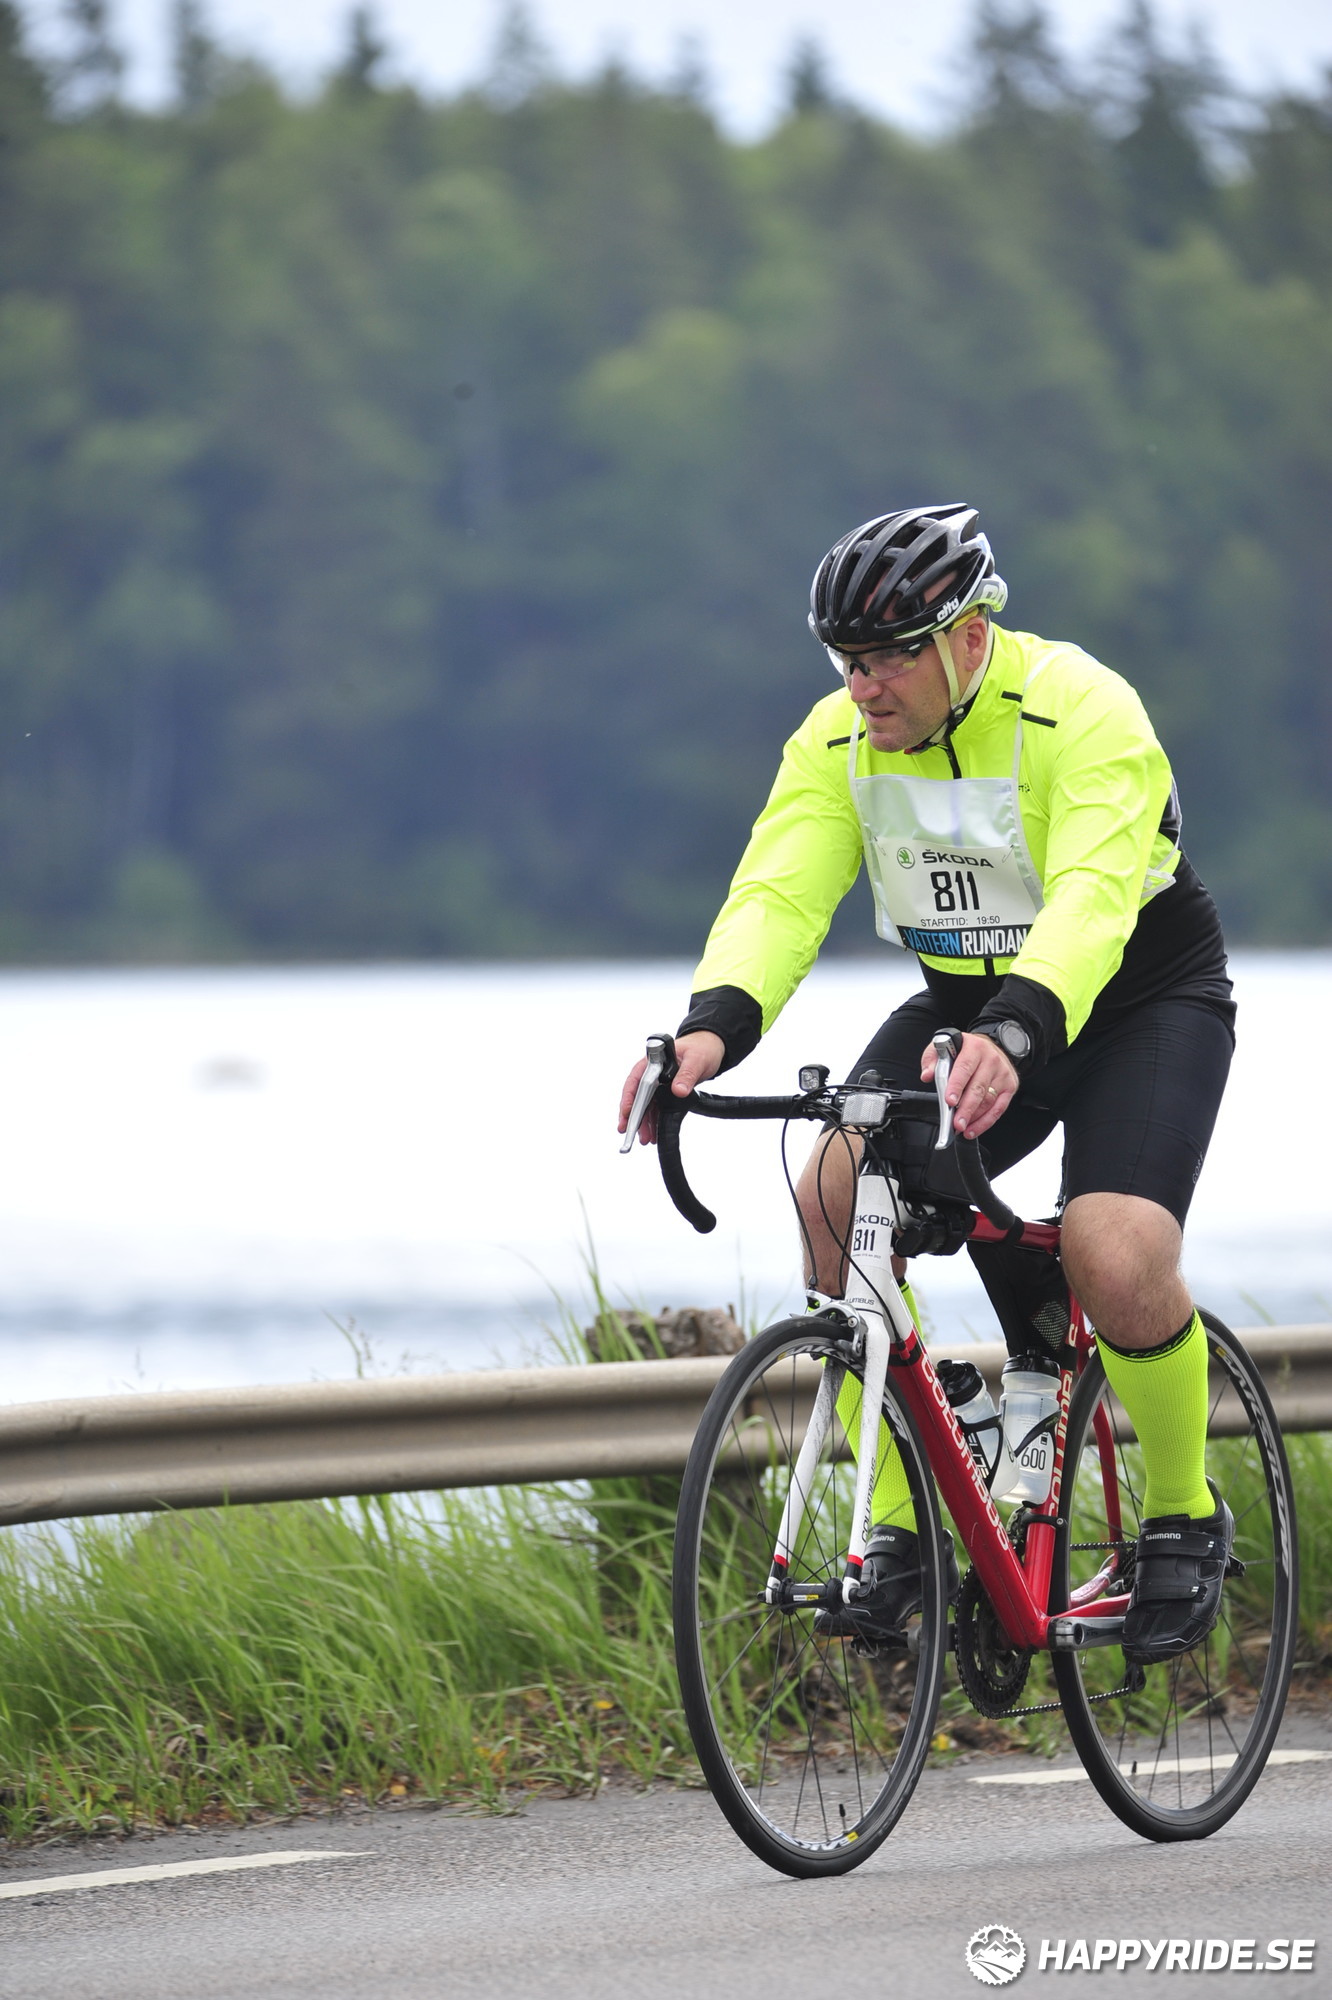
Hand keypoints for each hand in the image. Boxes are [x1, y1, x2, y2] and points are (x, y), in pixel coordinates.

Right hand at [618, 1031, 725, 1145]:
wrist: (709, 1048)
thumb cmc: (700, 1047)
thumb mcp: (696, 1060)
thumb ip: (687, 1074)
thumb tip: (678, 1091)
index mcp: (653, 1061)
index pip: (636, 1080)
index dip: (629, 1097)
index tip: (627, 1112)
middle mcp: (651, 1073)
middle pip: (636, 1095)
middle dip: (632, 1115)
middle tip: (627, 1131)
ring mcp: (657, 1083)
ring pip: (645, 1104)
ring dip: (643, 1122)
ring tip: (644, 1139)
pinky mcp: (665, 1091)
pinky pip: (656, 1107)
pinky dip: (653, 1120)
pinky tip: (653, 1133)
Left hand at [919, 1031, 1017, 1139]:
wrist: (988, 1046)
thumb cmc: (964, 1049)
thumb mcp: (944, 1047)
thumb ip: (932, 1060)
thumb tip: (927, 1075)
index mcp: (974, 1048)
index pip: (964, 1069)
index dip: (956, 1086)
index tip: (949, 1101)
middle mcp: (991, 1060)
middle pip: (978, 1088)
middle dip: (966, 1109)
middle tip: (956, 1123)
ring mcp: (1002, 1074)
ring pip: (988, 1100)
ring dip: (974, 1118)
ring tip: (961, 1127)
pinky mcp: (1010, 1086)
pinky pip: (999, 1108)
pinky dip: (986, 1121)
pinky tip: (973, 1128)